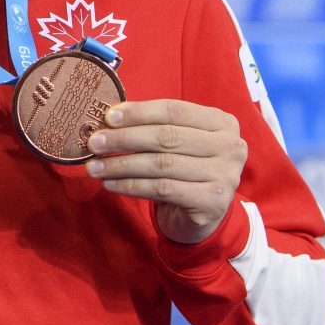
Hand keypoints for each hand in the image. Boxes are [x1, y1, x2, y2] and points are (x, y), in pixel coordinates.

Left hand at [85, 99, 246, 243]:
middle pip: (166, 137)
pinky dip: (131, 186)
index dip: (138, 112)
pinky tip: (111, 184)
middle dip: (124, 139)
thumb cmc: (185, 169)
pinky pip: (161, 189)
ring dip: (121, 165)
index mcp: (221, 122)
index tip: (108, 118)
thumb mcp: (178, 142)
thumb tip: (109, 119)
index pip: (173, 110)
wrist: (204, 214)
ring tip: (95, 167)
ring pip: (160, 165)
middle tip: (95, 142)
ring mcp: (224, 175)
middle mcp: (230, 146)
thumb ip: (154, 126)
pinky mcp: (212, 202)